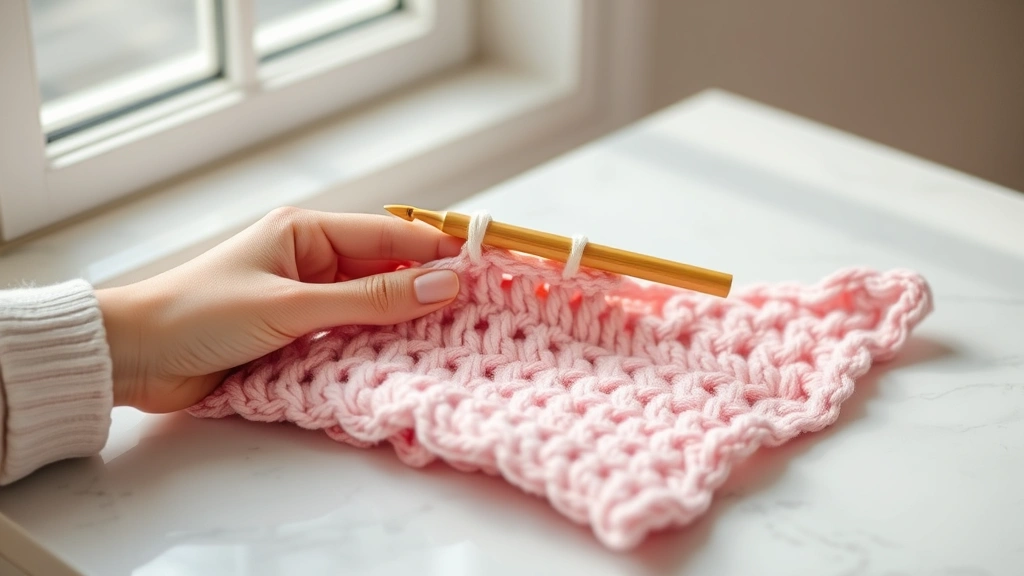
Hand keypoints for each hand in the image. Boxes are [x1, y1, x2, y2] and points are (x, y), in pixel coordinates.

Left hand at [96, 207, 462, 412]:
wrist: (137, 358)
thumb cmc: (202, 315)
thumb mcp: (293, 306)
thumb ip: (370, 299)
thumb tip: (443, 284)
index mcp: (307, 232)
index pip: (390, 235)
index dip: (438, 251)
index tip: (485, 267)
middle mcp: (311, 260)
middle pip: (387, 269)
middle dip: (428, 287)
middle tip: (481, 308)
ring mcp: (306, 298)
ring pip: (373, 304)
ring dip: (406, 319)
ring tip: (457, 334)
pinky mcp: (298, 333)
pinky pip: (352, 332)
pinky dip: (378, 343)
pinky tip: (409, 355)